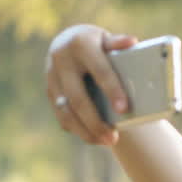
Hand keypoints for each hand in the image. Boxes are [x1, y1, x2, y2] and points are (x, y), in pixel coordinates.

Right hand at [44, 25, 137, 145]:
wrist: (69, 42)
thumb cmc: (96, 43)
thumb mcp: (106, 39)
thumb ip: (117, 43)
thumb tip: (131, 42)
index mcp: (80, 44)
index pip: (99, 70)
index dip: (112, 89)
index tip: (124, 109)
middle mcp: (61, 61)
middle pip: (78, 97)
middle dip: (96, 121)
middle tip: (114, 139)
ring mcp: (51, 77)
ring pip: (66, 111)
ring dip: (86, 130)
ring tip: (107, 142)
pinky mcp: (50, 91)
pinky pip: (61, 115)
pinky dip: (78, 130)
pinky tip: (94, 138)